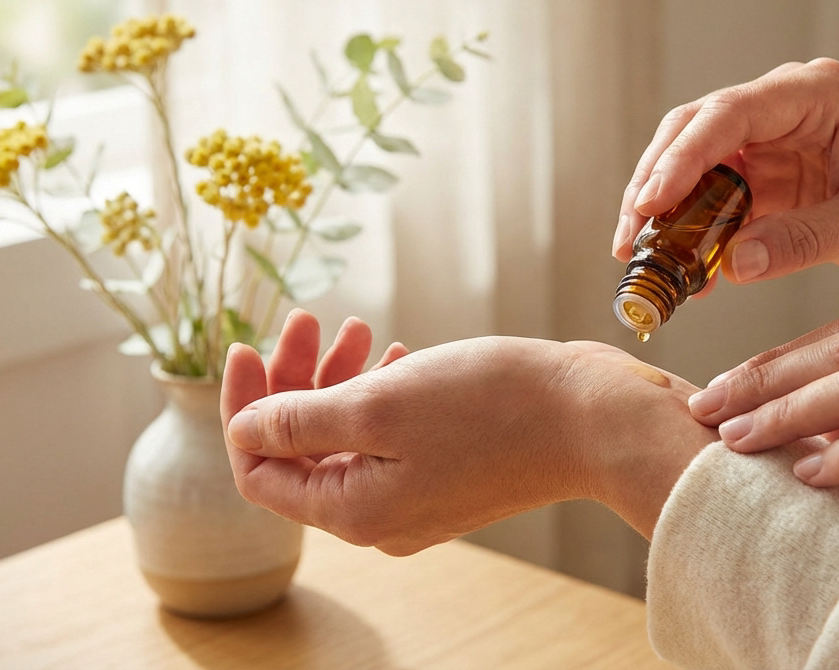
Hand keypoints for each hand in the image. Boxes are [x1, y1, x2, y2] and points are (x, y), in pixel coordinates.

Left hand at [221, 314, 716, 554]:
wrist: (596, 418)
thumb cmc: (493, 407)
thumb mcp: (379, 405)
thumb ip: (302, 422)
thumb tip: (242, 430)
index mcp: (354, 511)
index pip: (260, 471)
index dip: (243, 408)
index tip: (246, 345)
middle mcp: (381, 516)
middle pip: (303, 452)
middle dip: (293, 382)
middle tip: (307, 321)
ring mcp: (419, 497)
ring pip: (349, 439)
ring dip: (339, 380)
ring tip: (357, 328)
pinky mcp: (451, 472)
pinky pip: (391, 437)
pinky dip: (381, 392)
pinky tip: (398, 352)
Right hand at [613, 58, 838, 292]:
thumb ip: (803, 240)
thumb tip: (730, 266)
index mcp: (818, 96)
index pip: (729, 114)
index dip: (681, 157)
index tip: (650, 203)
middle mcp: (787, 110)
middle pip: (695, 133)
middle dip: (656, 185)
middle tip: (631, 240)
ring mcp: (775, 144)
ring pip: (696, 169)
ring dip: (668, 215)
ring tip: (643, 263)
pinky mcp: (772, 181)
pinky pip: (718, 204)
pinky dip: (698, 237)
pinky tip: (686, 277)